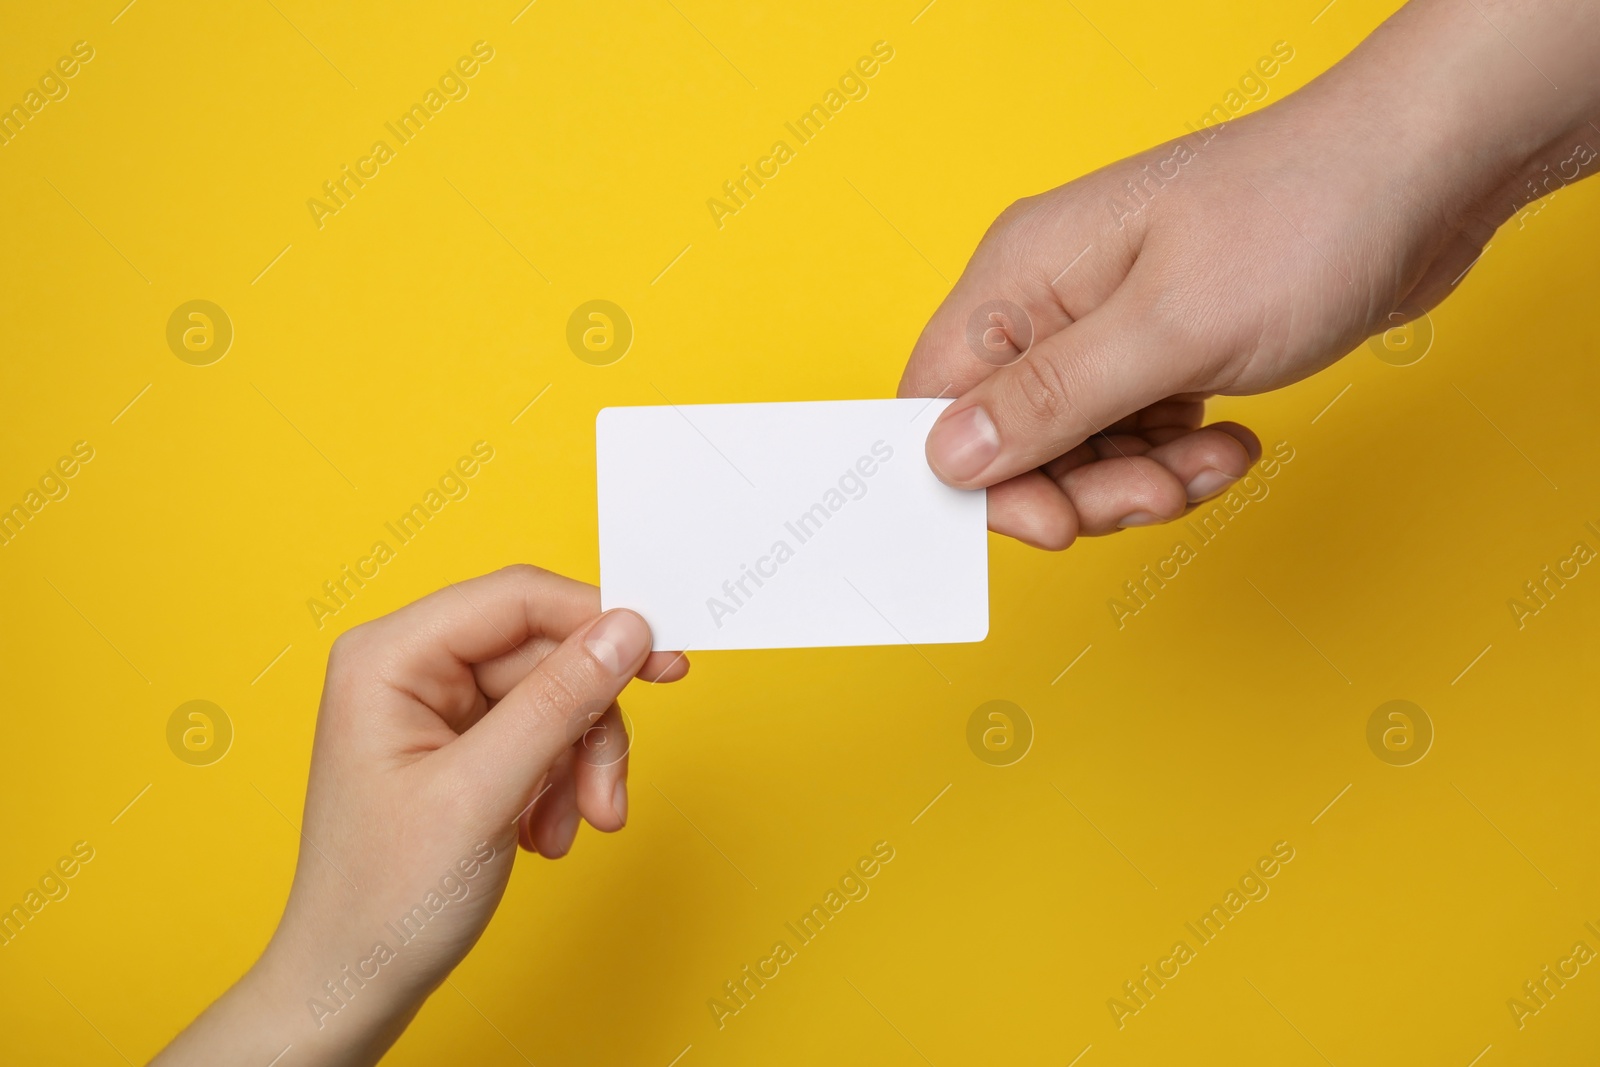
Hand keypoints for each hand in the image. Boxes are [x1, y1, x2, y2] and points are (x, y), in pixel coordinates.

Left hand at [152, 565, 688, 1066]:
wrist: (354, 985)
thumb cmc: (382, 900)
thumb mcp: (481, 795)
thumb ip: (557, 704)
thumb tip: (625, 632)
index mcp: (389, 656)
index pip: (518, 599)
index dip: (597, 622)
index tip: (663, 661)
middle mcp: (410, 668)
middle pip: (546, 653)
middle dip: (588, 725)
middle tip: (608, 793)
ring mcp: (435, 708)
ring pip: (555, 697)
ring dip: (579, 764)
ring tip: (575, 825)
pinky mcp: (461, 745)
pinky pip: (543, 735)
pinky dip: (560, 784)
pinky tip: (544, 834)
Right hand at [899, 0, 1599, 548]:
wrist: (1424, 176)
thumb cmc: (1301, 217)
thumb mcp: (1170, 328)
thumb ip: (1050, 399)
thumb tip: (948, 457)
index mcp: (1021, 276)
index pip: (939, 402)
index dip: (978, 478)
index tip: (1052, 522)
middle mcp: (1050, 300)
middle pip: (1013, 441)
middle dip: (1083, 487)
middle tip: (1155, 492)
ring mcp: (1106, 325)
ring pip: (1079, 451)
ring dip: (1144, 479)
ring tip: (1214, 457)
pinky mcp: (1160, 347)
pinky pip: (1134, 437)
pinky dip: (1178, 458)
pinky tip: (1231, 441)